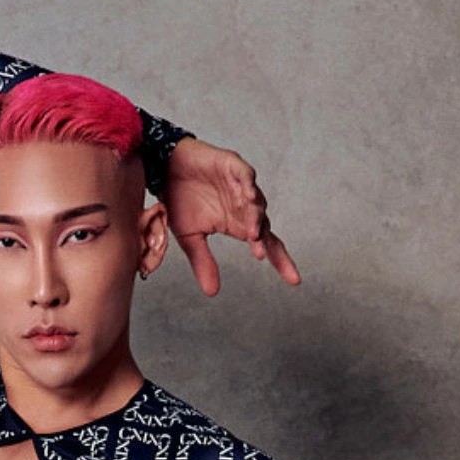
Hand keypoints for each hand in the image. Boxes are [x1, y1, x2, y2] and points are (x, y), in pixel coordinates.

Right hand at [164, 136, 300, 293]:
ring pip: (256, 203)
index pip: (266, 244)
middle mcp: (244, 207)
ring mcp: (241, 186)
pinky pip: (246, 176)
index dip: (281, 261)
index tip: (294, 281)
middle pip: (265, 226)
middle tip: (260, 255)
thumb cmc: (180, 200)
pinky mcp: (233, 166)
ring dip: (255, 218)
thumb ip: (203, 262)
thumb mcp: (190, 238)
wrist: (165, 169)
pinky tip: (250, 197)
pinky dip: (249, 186)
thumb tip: (212, 292)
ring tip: (252, 233)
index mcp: (239, 224)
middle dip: (264, 241)